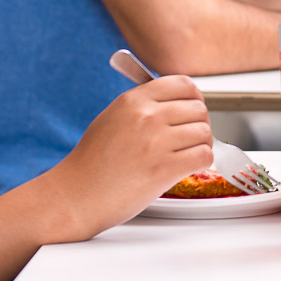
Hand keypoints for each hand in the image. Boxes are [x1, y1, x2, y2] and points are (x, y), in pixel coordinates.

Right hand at [37, 76, 212, 242]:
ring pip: (205, 133)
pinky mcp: (165, 168)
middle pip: (198, 109)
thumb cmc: (92, 162)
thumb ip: (144, 106)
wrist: (76, 196)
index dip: (193, 98)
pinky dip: (201, 162)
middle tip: (188, 138)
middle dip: (198, 124)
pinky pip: (204, 156)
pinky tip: (185, 167)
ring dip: (200, 145)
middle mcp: (147, 116)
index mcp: (133, 99)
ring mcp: (157, 142)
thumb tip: (179, 103)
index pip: (183, 84)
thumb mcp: (112, 118)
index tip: (191, 110)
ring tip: (184, 155)